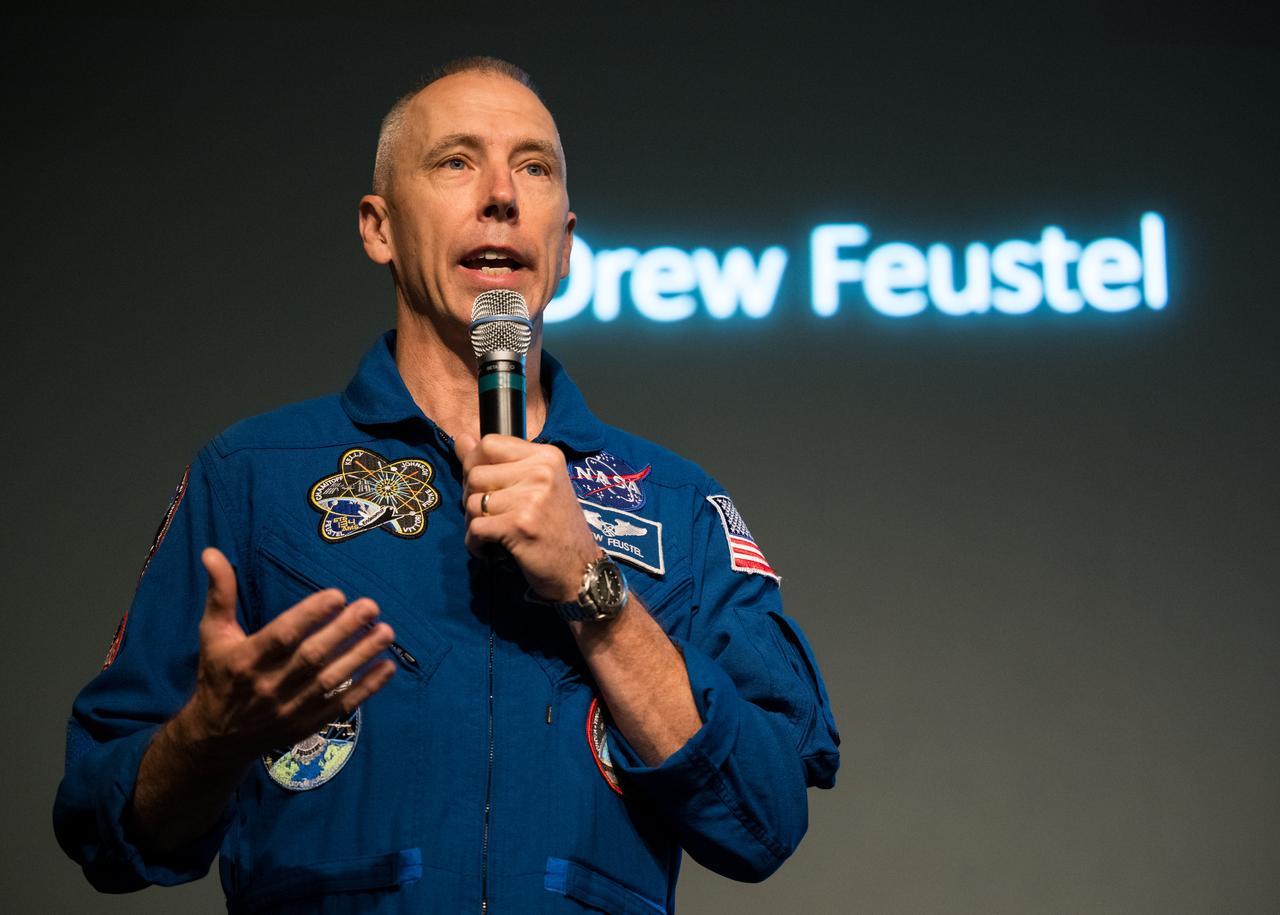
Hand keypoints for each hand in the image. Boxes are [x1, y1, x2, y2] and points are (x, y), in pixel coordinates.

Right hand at [176, 547, 396, 764]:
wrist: (216, 739)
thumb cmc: (218, 675)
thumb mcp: (213, 635)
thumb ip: (220, 594)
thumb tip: (212, 552)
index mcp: (246, 660)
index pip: (282, 635)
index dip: (310, 615)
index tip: (338, 595)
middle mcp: (268, 686)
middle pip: (312, 656)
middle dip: (344, 630)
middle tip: (371, 605)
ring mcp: (290, 708)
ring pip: (331, 681)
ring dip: (361, 655)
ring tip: (387, 632)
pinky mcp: (306, 725)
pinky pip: (341, 706)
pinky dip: (367, 688)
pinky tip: (387, 667)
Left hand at [455, 433, 598, 602]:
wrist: (580, 568)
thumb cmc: (556, 528)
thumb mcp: (536, 486)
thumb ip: (497, 463)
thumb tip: (460, 439)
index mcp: (546, 456)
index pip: (489, 443)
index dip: (475, 464)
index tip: (486, 486)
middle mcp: (541, 472)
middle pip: (475, 473)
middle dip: (473, 498)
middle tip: (493, 516)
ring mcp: (531, 498)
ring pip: (472, 502)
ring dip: (475, 523)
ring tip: (494, 533)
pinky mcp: (519, 525)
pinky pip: (475, 527)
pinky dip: (476, 543)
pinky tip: (492, 549)